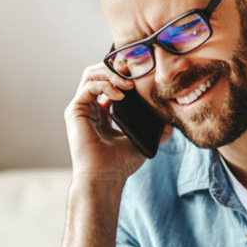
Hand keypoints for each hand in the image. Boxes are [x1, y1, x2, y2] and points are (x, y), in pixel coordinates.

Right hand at [64, 64, 170, 183]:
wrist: (105, 178)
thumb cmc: (120, 164)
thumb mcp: (142, 141)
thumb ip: (156, 129)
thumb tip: (171, 121)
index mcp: (102, 113)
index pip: (109, 83)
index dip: (123, 74)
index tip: (141, 73)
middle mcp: (89, 108)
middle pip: (98, 73)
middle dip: (117, 68)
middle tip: (134, 69)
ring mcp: (80, 109)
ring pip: (91, 75)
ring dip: (112, 74)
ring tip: (129, 83)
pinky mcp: (74, 111)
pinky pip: (89, 86)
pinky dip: (105, 85)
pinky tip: (120, 95)